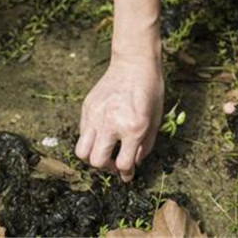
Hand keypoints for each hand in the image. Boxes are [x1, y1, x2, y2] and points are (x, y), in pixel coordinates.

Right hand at [75, 54, 163, 180]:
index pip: (122, 164)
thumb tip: (133, 163)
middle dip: (107, 168)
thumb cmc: (150, 90)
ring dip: (93, 156)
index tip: (127, 174)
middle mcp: (110, 124)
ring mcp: (95, 116)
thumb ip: (145, 145)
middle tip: (114, 162)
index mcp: (133, 128)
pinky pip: (82, 133)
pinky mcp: (87, 108)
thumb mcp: (155, 120)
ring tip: (104, 150)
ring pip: (82, 151)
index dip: (126, 174)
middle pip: (97, 162)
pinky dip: (91, 139)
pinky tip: (102, 132)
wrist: (134, 63)